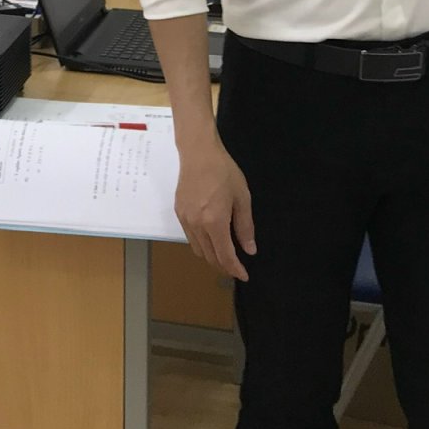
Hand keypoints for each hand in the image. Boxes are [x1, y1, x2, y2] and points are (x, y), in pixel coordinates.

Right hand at [175, 138, 255, 281]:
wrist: (198, 153)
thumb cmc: (224, 172)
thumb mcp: (242, 198)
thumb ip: (245, 226)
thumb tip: (249, 249)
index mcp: (214, 222)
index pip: (224, 255)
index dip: (235, 269)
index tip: (244, 276)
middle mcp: (197, 225)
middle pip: (209, 256)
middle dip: (223, 266)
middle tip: (236, 268)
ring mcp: (185, 219)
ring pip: (198, 249)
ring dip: (211, 256)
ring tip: (224, 255)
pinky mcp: (178, 212)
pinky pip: (190, 237)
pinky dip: (201, 244)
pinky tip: (211, 238)